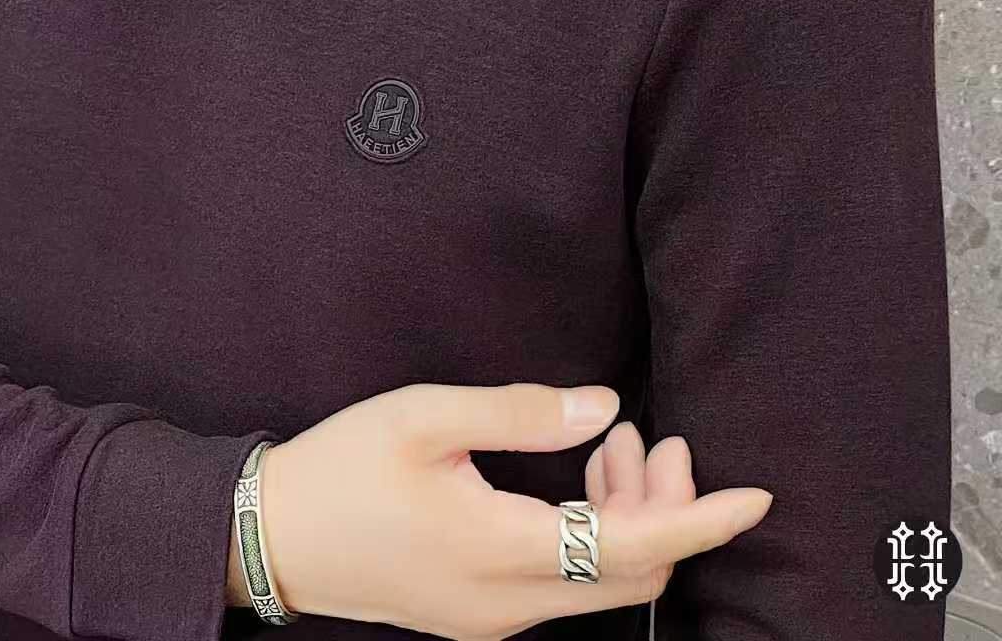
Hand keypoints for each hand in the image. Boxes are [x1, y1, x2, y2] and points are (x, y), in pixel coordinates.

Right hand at [241, 382, 771, 640]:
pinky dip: (588, 537)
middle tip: (655, 439)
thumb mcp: (424, 417)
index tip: (755, 496)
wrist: (272, 537)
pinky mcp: (476, 616)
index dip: (702, 522)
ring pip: (599, 582)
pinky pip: (563, 587)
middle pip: (631, 573)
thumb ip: (522, 413)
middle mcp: (510, 603)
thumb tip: (606, 408)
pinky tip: (570, 483)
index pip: (636, 547)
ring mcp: (493, 618)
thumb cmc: (342, 469)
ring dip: (625, 519)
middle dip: (666, 510)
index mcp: (502, 551)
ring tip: (612, 446)